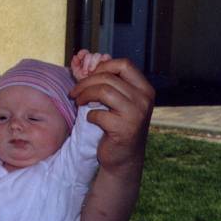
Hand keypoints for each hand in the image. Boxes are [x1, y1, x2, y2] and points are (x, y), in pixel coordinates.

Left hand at [70, 49, 111, 81]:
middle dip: (87, 62)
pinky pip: (107, 57)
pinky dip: (103, 62)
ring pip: (98, 55)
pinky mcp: (109, 62)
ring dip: (93, 63)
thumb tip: (75, 56)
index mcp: (86, 59)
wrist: (94, 89)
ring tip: (91, 73)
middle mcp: (94, 59)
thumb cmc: (86, 82)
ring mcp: (102, 60)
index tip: (79, 58)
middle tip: (84, 72)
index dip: (82, 53)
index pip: (84, 52)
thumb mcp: (77, 74)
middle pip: (91, 54)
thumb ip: (74, 64)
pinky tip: (99, 70)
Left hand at [70, 57, 153, 172]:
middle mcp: (144, 99)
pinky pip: (98, 114)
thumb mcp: (120, 102)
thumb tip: (86, 61)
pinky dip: (89, 116)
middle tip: (74, 93)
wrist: (124, 158)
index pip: (124, 64)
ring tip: (78, 102)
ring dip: (84, 96)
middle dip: (85, 83)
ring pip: (103, 91)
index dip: (102, 67)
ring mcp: (136, 114)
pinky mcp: (125, 129)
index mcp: (145, 89)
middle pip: (108, 77)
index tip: (89, 77)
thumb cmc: (118, 125)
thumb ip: (110, 83)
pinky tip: (91, 120)